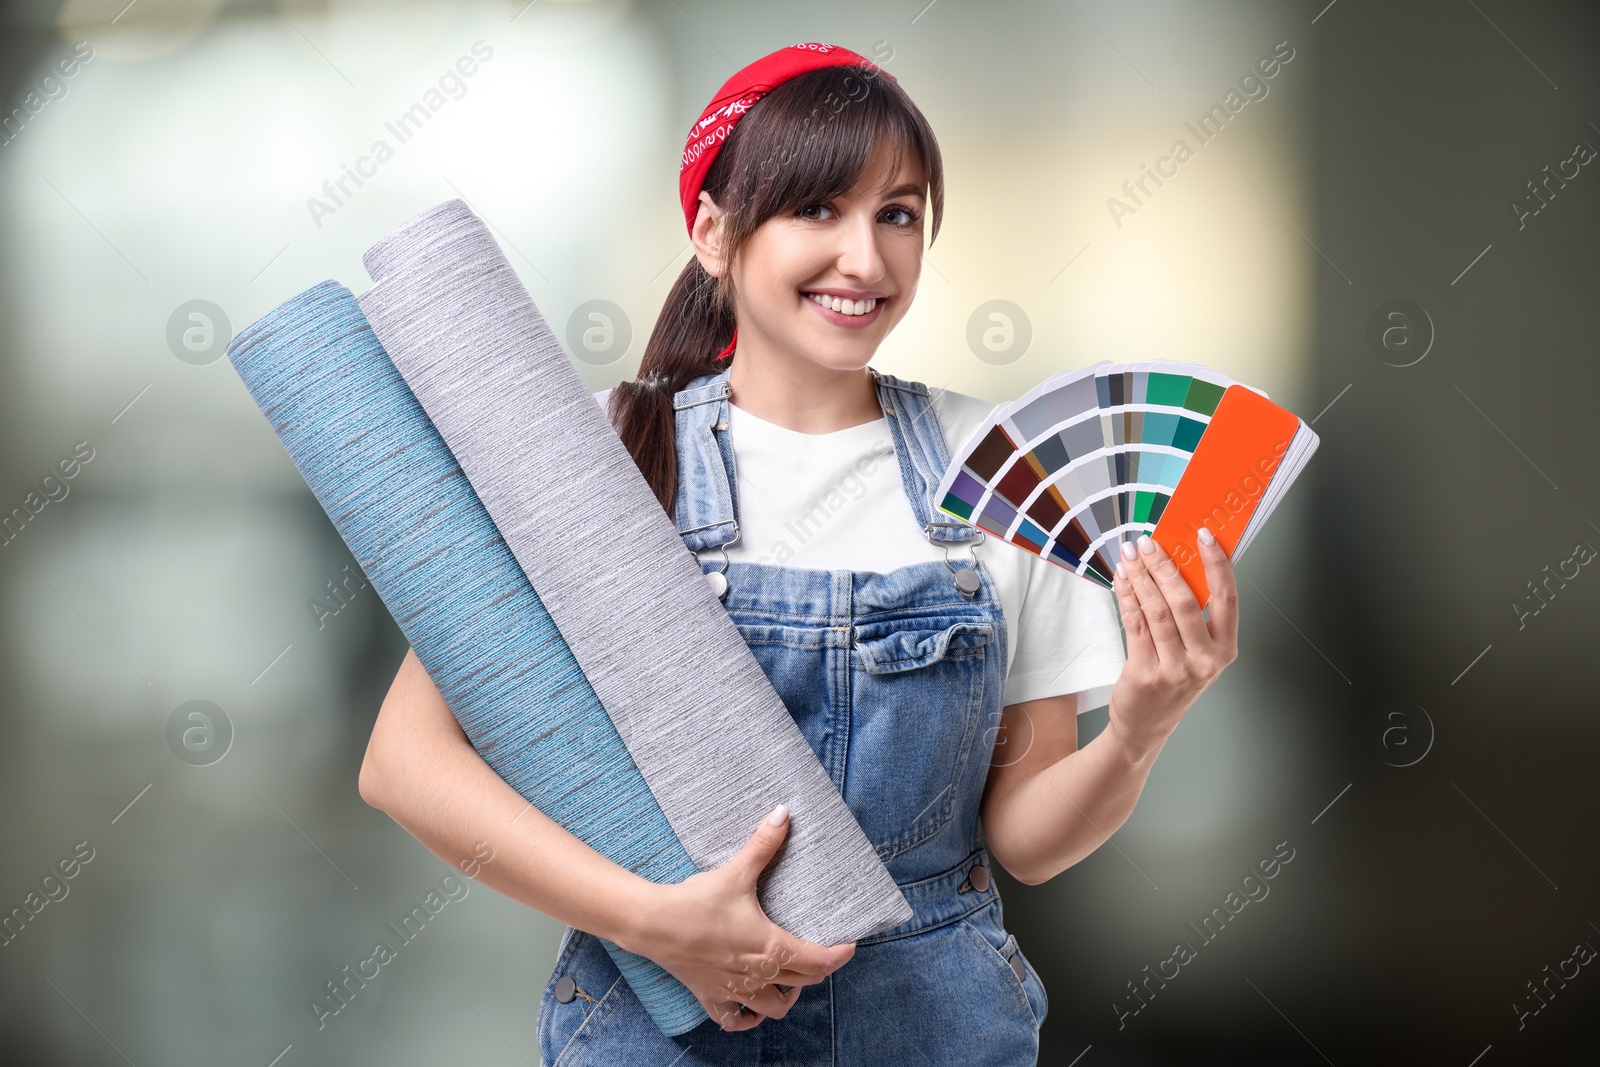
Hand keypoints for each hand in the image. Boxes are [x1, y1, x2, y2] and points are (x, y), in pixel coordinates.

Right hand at [627, 805, 856, 1030]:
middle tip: (823, 952)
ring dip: (788, 996)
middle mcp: (757, 974)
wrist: (653, 923)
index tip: (850, 945)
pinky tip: (751, 1008)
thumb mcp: (735, 872)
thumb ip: (763, 844)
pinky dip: (747, 1019)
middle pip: (803, 982)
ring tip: (790, 979)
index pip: (819, 961)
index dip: (840, 955)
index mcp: (770, 947)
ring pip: (774, 1007)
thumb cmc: (696, 901)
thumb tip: (784, 813)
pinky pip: (733, 1020)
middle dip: (819, 970)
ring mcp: (734, 989)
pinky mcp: (710, 995)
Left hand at [1107, 528, 1238, 759]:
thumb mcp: (1195, 652)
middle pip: (1185, 601)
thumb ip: (1193, 614)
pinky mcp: (1145, 673)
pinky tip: (1121, 579)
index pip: (1227, 599)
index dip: (1217, 564)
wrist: (1146, 727)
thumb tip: (1179, 560)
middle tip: (1148, 543)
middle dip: (1164, 566)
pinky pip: (1135, 624)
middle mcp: (1205, 661)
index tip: (1203, 536)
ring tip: (1130, 555)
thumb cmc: (1174, 681)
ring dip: (1141, 577)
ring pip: (1157, 610)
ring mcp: (1175, 670)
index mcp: (1225, 649)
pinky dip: (1126, 597)